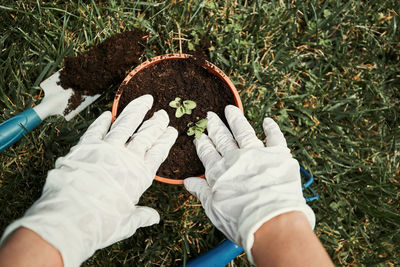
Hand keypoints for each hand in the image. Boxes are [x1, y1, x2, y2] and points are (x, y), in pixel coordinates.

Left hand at [0, 95, 177, 266]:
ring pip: (126, 124)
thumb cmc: (102, 224)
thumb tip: (153, 218)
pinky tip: (107, 114)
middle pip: (146, 135)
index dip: (165, 140)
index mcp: (140, 175)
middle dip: (156, 123)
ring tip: (145, 100)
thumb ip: (141, 216)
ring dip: (136, 111)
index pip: (158, 152)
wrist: (72, 218)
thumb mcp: (127, 222)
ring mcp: (107, 149)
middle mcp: (127, 158)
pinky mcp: (86, 146)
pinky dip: (102, 121)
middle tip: (162, 113)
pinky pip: (96, 129)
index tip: (171, 130)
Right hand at [184, 105, 314, 262]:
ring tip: (230, 109)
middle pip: (223, 139)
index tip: (199, 134)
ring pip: (244, 132)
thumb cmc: (240, 220)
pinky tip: (267, 121)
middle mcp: (236, 158)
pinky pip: (275, 137)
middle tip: (210, 115)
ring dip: (236, 120)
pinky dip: (271, 128)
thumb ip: (201, 191)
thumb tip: (187, 181)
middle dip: (215, 126)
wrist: (270, 221)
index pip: (207, 152)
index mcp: (219, 171)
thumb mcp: (213, 208)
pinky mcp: (278, 155)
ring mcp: (257, 154)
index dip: (202, 142)